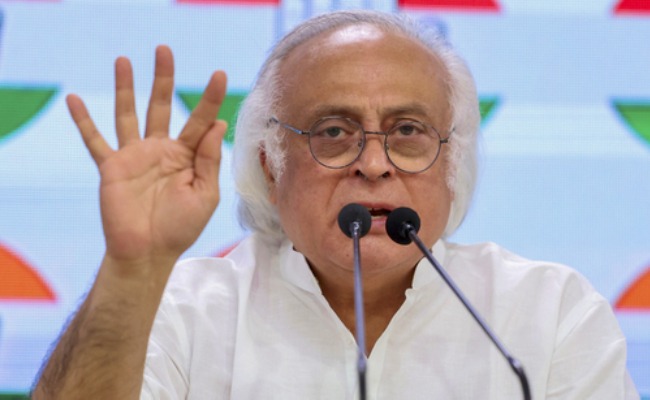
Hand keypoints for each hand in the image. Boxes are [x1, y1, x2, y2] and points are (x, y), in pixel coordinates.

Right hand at [67, 45, 226, 265]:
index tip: (218, 74)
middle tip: (164, 50)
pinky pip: (95, 141)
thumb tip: (217, 124)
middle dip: (163, 79)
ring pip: (128, 114)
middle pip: (162, 106)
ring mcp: (135, 156)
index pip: (200, 121)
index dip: (209, 99)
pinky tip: (73, 99)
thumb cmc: (181, 227)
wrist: (149, 252)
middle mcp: (161, 150)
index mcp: (187, 156)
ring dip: (125, 88)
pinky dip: (83, 121)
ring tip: (123, 60)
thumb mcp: (205, 194)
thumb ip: (208, 160)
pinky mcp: (112, 167)